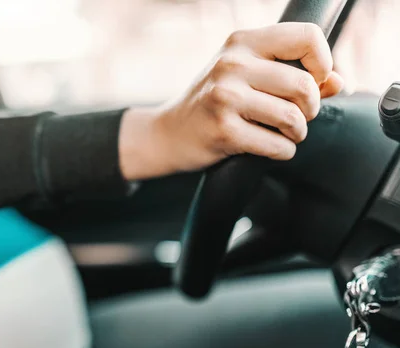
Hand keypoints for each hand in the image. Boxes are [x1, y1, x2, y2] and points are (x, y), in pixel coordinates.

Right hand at [119, 22, 344, 180]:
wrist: (167, 134)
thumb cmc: (211, 103)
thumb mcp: (246, 77)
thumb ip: (293, 74)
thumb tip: (338, 81)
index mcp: (242, 42)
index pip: (306, 37)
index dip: (323, 61)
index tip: (315, 80)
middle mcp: (232, 64)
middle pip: (304, 85)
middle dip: (310, 108)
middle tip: (298, 117)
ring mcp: (225, 96)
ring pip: (293, 117)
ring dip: (297, 133)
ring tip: (284, 134)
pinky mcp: (223, 129)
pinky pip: (277, 145)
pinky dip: (282, 151)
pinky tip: (268, 147)